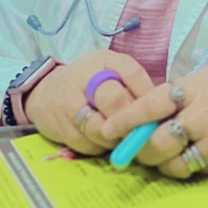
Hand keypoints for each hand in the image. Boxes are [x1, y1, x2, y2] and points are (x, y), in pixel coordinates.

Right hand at [24, 50, 154, 156]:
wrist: (47, 93)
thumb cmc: (90, 83)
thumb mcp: (111, 72)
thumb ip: (133, 85)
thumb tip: (161, 109)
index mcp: (104, 60)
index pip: (132, 73)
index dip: (147, 94)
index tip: (157, 109)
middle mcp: (85, 76)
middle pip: (114, 100)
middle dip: (130, 119)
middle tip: (140, 129)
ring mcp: (70, 102)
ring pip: (101, 127)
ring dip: (116, 137)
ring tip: (121, 136)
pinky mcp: (61, 127)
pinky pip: (89, 144)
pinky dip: (100, 147)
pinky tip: (102, 140)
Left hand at [98, 61, 207, 177]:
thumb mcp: (207, 76)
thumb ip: (179, 92)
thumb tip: (151, 107)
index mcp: (194, 89)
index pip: (150, 105)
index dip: (125, 119)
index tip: (106, 129)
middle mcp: (201, 116)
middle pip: (157, 142)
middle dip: (139, 148)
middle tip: (129, 147)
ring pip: (173, 164)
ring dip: (158, 161)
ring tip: (154, 154)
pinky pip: (193, 169)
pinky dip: (181, 166)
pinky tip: (179, 156)